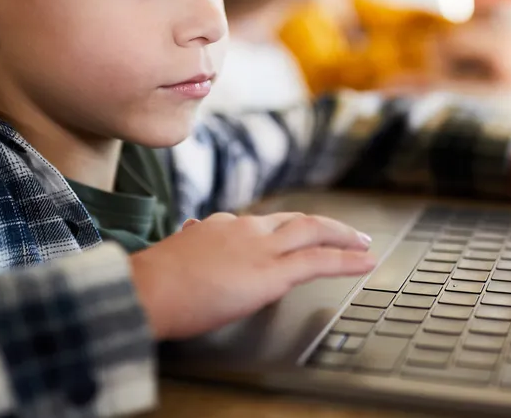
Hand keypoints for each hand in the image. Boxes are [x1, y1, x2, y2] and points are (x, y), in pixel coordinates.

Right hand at [130, 212, 375, 339]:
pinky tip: (366, 263)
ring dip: (343, 237)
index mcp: (220, 226)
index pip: (261, 225)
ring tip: (364, 245)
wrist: (145, 290)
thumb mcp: (174, 253)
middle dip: (325, 227)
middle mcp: (244, 228)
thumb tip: (191, 231)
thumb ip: (190, 242)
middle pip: (294, 220)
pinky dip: (347, 260)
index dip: (283, 232)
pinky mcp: (271, 272)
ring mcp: (260, 247)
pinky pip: (319, 261)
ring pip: (313, 231)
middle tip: (347, 234)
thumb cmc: (151, 282)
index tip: (292, 237)